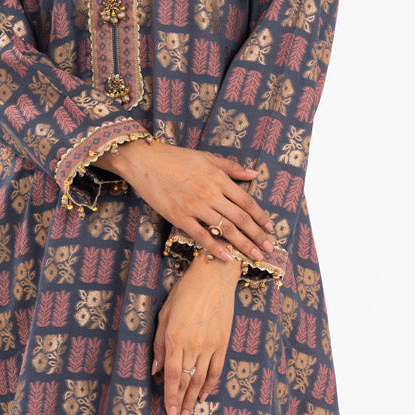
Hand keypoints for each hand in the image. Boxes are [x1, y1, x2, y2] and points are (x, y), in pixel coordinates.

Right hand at [105, 138, 275, 266]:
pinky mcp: (179, 216)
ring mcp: (194, 206)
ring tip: (255, 256)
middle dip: (257, 235)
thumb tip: (254, 175)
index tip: (271, 228)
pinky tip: (228, 257)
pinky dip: (216, 248)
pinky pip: (201, 235)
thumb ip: (231, 167)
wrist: (144, 161)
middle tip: (269, 249)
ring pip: (225, 229)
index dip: (261, 216)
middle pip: (240, 218)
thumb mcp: (206, 157)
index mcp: (218, 178)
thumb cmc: (175, 158)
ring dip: (243, 244)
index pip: (246, 201)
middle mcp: (210, 193)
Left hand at [151, 252, 236, 414]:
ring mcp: (211, 345)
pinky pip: (217, 369)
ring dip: (195, 399)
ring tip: (190, 414)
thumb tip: (154, 370)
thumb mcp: (164, 313)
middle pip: (186, 381)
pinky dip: (211, 385)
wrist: (214, 276)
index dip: (169, 398)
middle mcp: (193, 344)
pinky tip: (205, 396)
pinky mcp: (223, 342)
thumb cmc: (184, 292)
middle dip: (181, 403)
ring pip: (202, 379)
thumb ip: (159, 344)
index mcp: (175, 337)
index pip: (171, 376)